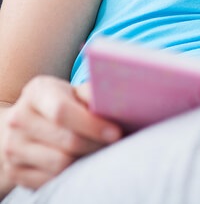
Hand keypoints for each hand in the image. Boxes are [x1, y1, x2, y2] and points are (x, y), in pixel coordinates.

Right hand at [1, 76, 120, 189]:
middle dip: (96, 144)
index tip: (116, 133)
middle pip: (66, 141)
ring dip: (86, 160)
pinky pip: (50, 179)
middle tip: (115, 144)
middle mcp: (19, 119)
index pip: (62, 112)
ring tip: (100, 152)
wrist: (24, 122)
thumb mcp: (73, 90)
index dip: (92, 124)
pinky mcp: (14, 170)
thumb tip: (115, 104)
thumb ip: (91, 94)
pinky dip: (71, 173)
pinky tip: (81, 163)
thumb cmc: (60, 102)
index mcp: (37, 93)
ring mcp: (13, 147)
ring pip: (60, 163)